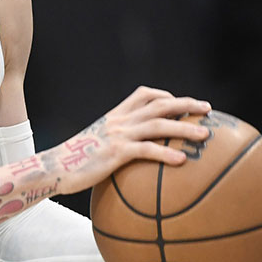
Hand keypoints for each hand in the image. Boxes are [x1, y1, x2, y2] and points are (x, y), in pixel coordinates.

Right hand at [51, 86, 211, 195]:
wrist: (54, 167)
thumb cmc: (75, 161)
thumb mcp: (97, 144)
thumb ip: (115, 142)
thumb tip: (132, 154)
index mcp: (114, 116)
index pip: (143, 94)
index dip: (165, 95)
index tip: (182, 103)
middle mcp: (118, 121)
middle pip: (158, 105)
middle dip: (186, 104)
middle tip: (207, 109)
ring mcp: (117, 135)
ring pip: (157, 125)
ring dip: (184, 127)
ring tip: (205, 134)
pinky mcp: (115, 153)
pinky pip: (146, 150)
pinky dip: (165, 153)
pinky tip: (181, 160)